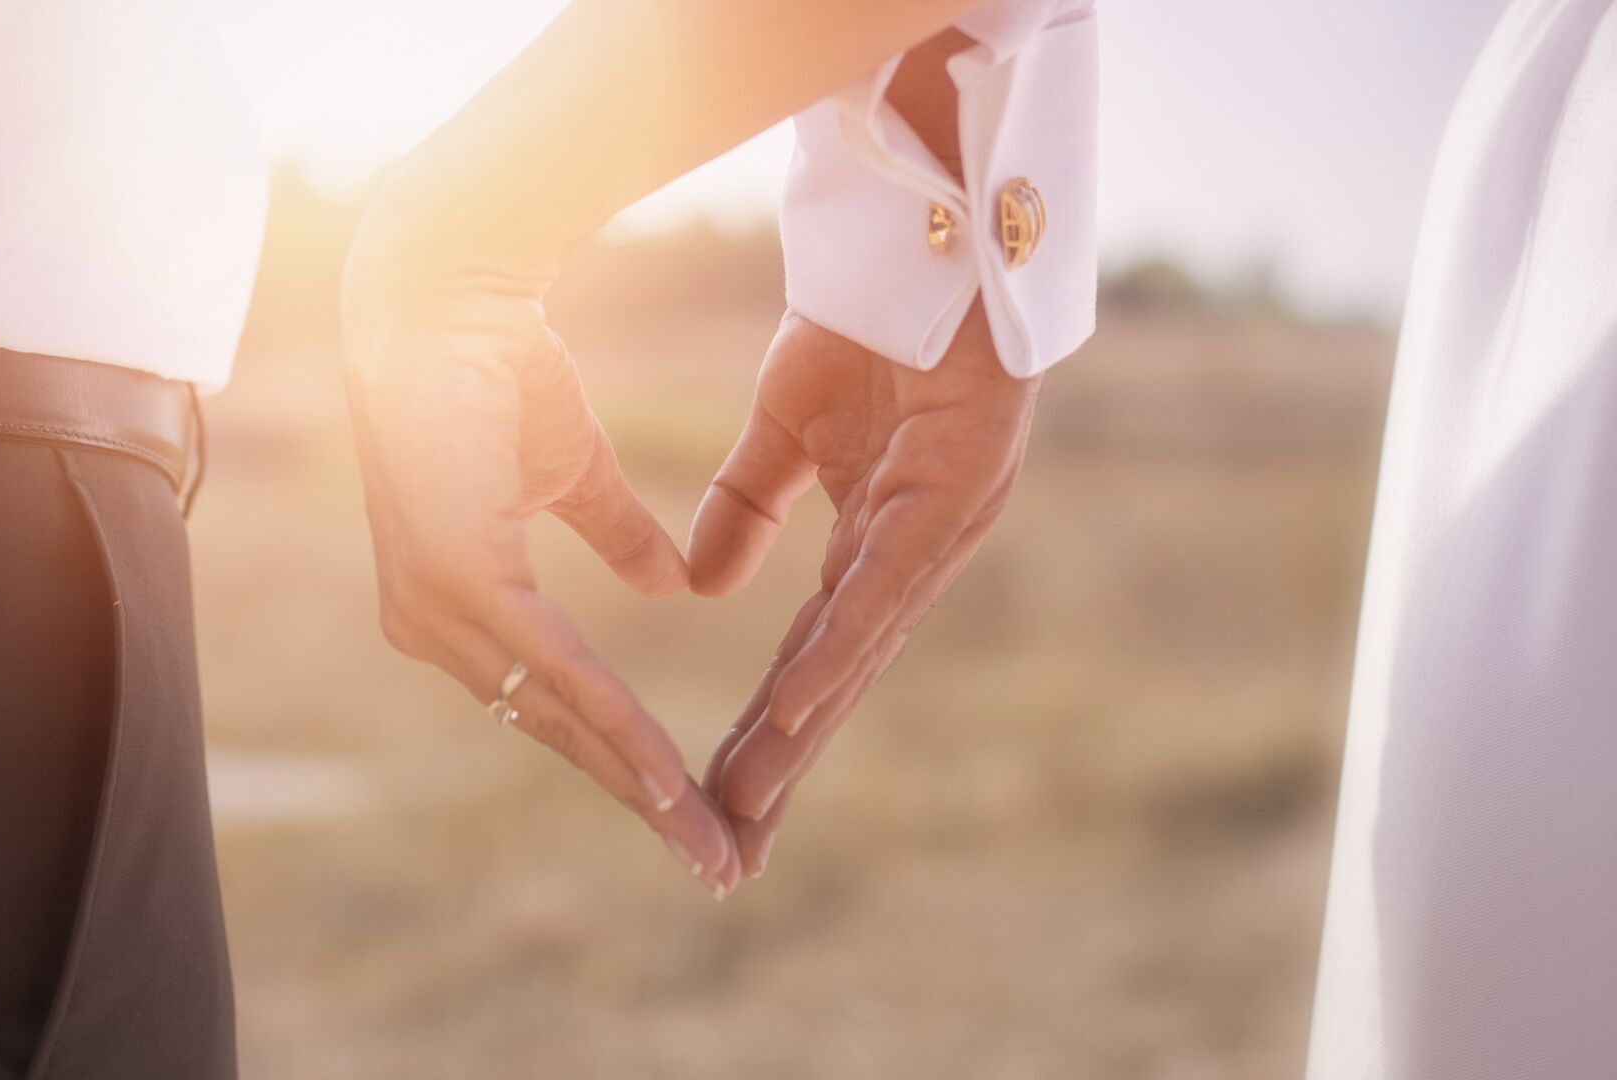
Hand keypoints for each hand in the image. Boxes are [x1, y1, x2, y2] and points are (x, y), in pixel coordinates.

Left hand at [340, 212, 741, 898]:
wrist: (450, 290)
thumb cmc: (499, 368)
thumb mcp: (573, 471)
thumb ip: (612, 534)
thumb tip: (666, 587)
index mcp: (461, 603)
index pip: (554, 700)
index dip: (626, 758)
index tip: (694, 809)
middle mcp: (437, 626)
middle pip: (558, 730)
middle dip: (643, 802)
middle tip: (715, 863)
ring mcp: (435, 611)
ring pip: (560, 716)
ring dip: (640, 785)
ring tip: (707, 842)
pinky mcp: (453, 582)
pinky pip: (552, 670)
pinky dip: (616, 724)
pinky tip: (665, 778)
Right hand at [689, 307, 1040, 876]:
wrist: (927, 228)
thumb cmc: (867, 319)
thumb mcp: (781, 428)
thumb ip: (745, 506)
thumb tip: (701, 588)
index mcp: (873, 543)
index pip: (808, 658)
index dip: (765, 732)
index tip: (713, 801)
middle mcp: (910, 555)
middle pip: (835, 680)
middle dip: (779, 768)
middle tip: (728, 852)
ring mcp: (937, 528)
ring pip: (858, 653)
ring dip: (800, 733)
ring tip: (749, 803)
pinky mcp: (951, 492)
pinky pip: (885, 585)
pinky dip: (840, 650)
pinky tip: (798, 711)